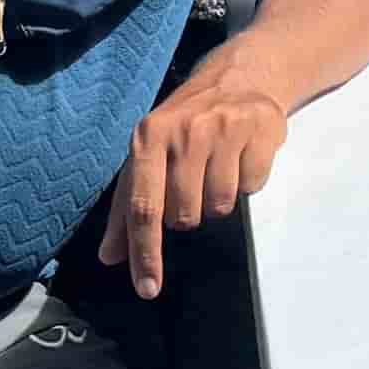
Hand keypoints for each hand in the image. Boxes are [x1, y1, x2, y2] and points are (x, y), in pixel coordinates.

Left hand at [99, 73, 291, 297]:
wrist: (236, 78)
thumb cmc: (183, 126)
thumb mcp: (147, 156)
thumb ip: (126, 207)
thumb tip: (109, 257)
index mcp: (148, 138)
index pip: (143, 207)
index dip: (145, 252)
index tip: (148, 289)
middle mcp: (183, 131)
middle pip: (185, 215)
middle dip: (189, 213)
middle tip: (193, 183)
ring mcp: (223, 128)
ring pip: (220, 206)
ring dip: (219, 199)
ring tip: (218, 168)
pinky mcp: (258, 128)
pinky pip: (252, 187)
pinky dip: (247, 182)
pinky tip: (241, 158)